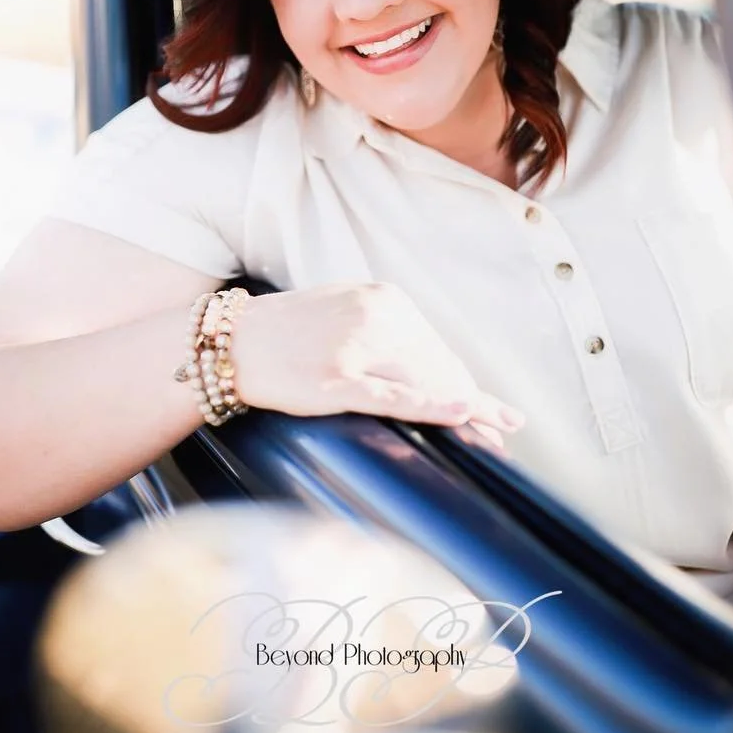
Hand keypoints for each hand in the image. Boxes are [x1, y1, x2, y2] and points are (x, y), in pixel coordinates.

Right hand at [229, 282, 524, 436]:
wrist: (230, 343)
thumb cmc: (287, 333)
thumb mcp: (344, 310)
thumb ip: (385, 328)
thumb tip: (430, 363)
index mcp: (382, 298)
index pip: (435, 345)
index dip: (464, 379)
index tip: (488, 405)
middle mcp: (375, 315)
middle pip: (439, 365)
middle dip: (473, 399)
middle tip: (502, 428)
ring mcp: (356, 346)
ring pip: (425, 380)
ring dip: (465, 410)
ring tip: (493, 435)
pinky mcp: (337, 379)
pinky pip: (394, 394)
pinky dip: (432, 404)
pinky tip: (461, 411)